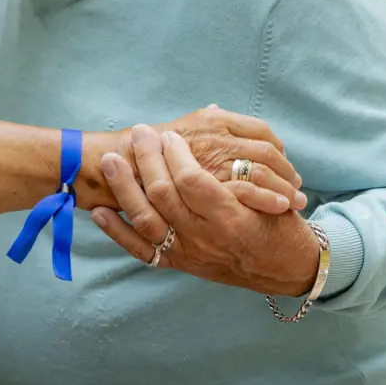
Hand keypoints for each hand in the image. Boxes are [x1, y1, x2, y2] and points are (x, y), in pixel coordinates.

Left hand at [92, 125, 322, 296]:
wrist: (286, 271)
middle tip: (140, 133)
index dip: (177, 154)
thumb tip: (214, 113)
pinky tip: (99, 212)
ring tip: (111, 160)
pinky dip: (117, 232)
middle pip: (164, 194)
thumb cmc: (281, 225)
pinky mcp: (177, 263)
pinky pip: (140, 250)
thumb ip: (243, 160)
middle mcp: (205, 237)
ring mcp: (187, 252)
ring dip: (125, 188)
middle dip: (148, 159)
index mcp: (231, 217)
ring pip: (146, 219)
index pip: (192, 181)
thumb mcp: (275, 194)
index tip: (170, 135)